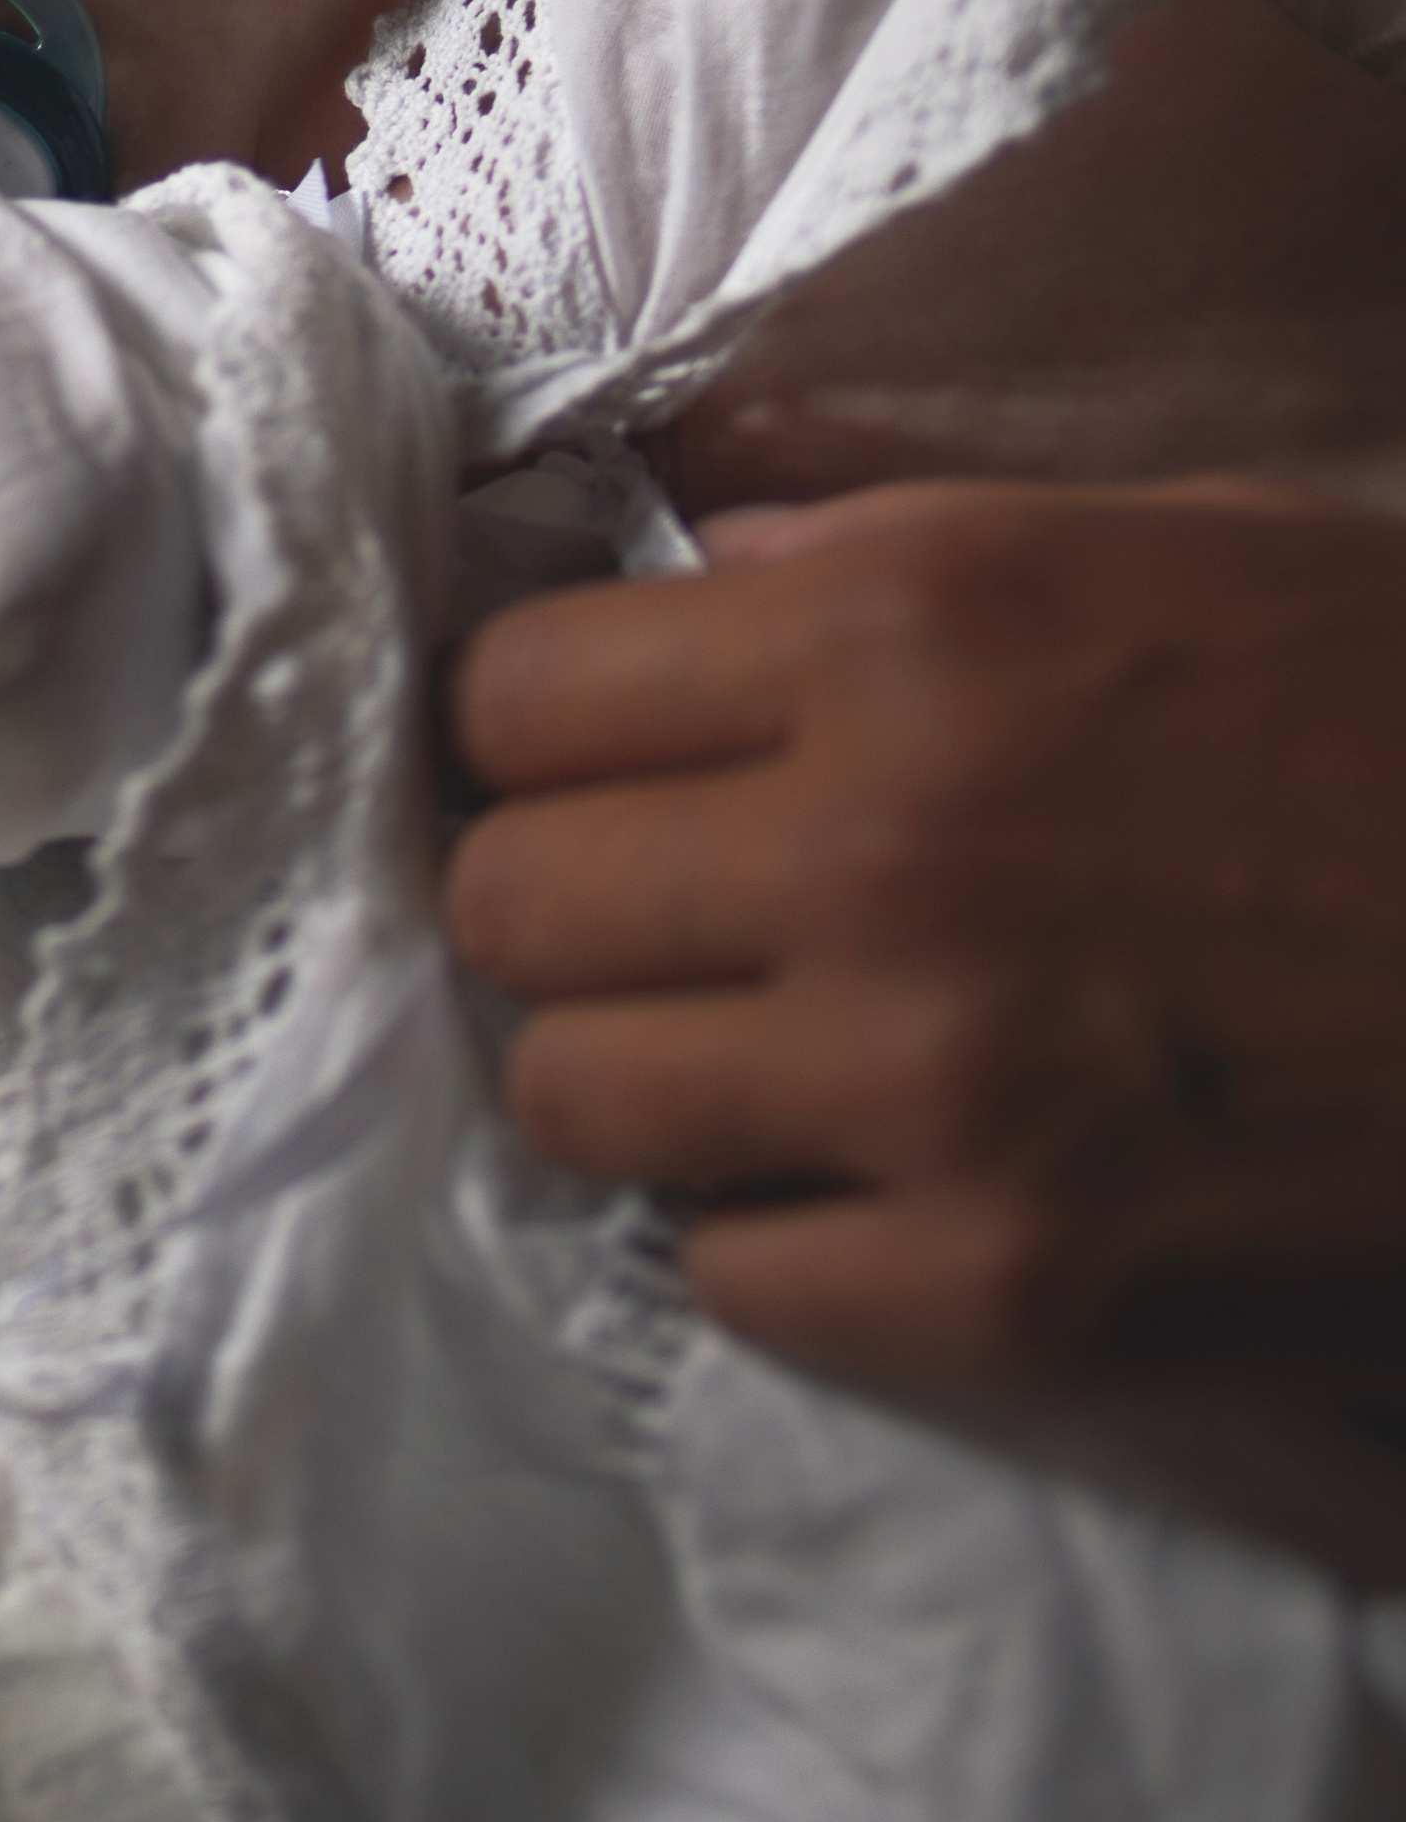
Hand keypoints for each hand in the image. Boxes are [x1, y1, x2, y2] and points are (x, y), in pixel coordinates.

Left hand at [445, 479, 1405, 1397]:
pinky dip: (780, 1236)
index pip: (510, 693)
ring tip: (747, 1049)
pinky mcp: (1016, 1284)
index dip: (530, 728)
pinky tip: (875, 1177)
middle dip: (558, 901)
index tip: (586, 756)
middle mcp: (871, 845)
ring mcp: (933, 1082)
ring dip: (640, 1072)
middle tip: (658, 910)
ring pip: (573, 1099)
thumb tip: (698, 570)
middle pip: (504, 903)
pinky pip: (734, 1279)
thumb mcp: (1140, 537)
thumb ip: (877, 552)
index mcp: (895, 630)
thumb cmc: (1396, 693)